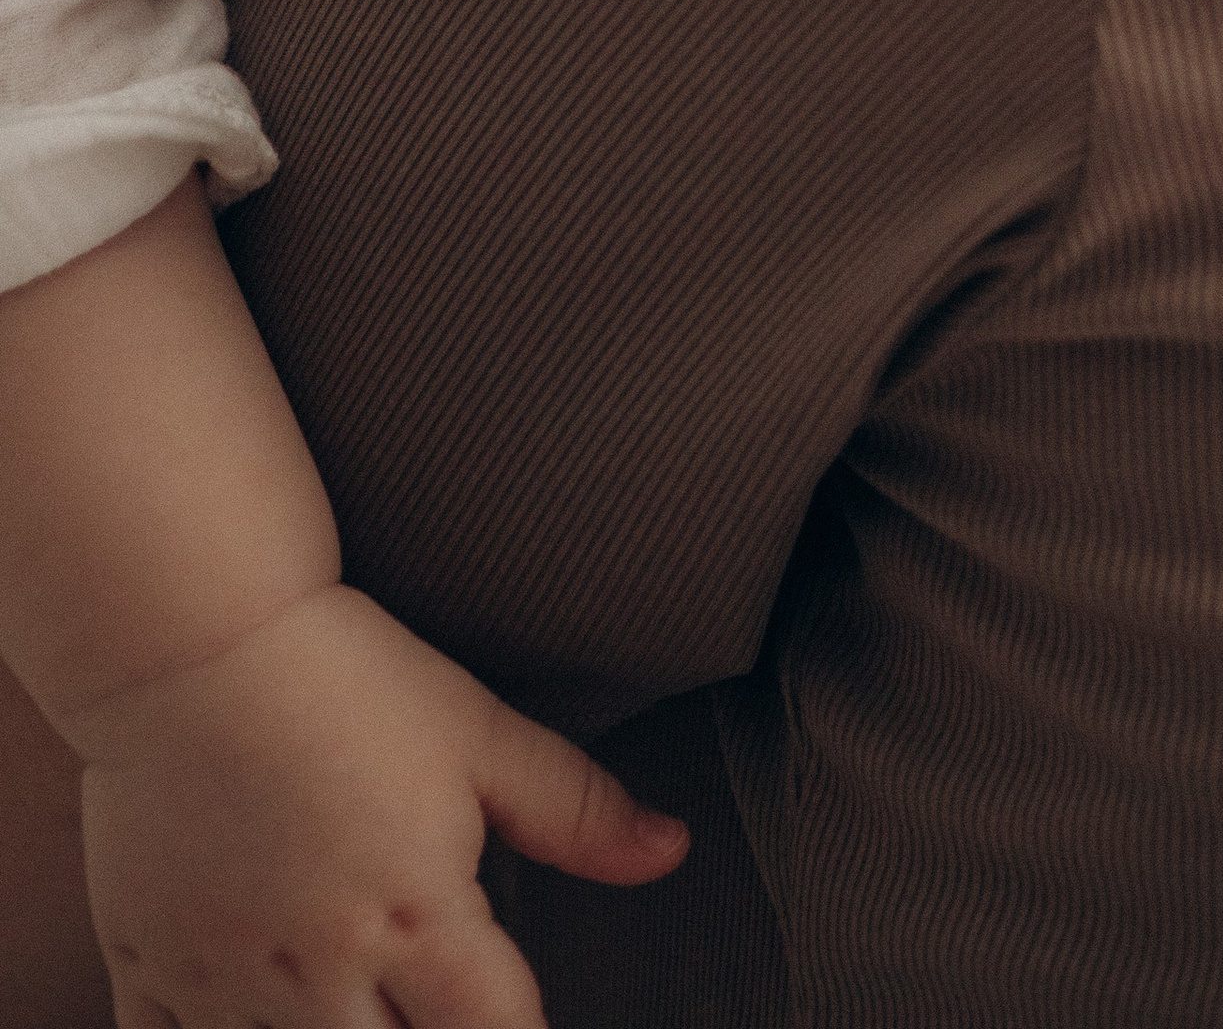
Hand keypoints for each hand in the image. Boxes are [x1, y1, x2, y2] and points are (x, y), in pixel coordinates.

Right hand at [76, 581, 682, 1028]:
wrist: (194, 640)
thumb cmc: (342, 676)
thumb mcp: (477, 731)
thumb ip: (574, 807)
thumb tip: (668, 849)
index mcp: (414, 922)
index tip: (521, 1023)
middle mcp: (321, 975)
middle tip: (434, 1004)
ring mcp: (225, 984)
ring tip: (354, 1005)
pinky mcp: (146, 967)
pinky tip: (242, 1018)